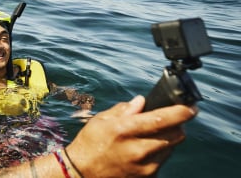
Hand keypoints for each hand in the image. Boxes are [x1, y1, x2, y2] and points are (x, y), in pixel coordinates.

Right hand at [66, 95, 197, 176]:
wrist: (82, 172)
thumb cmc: (90, 143)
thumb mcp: (101, 120)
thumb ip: (124, 110)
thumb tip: (141, 101)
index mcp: (125, 130)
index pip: (163, 119)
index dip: (182, 112)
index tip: (191, 107)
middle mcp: (138, 149)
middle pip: (176, 135)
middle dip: (177, 124)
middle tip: (171, 119)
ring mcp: (145, 165)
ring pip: (171, 147)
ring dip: (168, 138)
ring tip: (152, 134)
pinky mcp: (148, 176)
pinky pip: (163, 159)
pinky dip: (159, 151)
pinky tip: (145, 148)